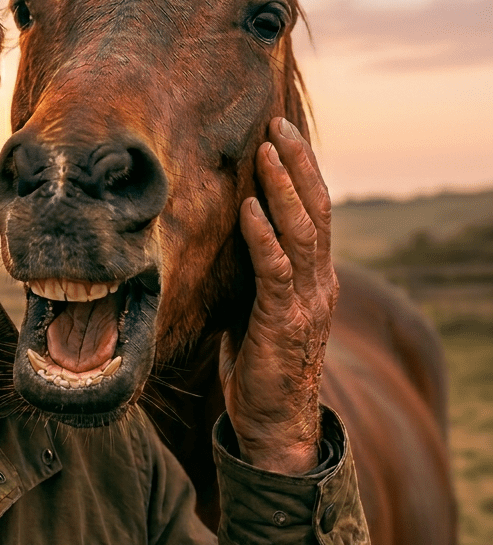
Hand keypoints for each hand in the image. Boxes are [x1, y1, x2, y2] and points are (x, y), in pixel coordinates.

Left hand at [219, 116, 337, 474]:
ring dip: (283, 188)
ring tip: (268, 150)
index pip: (314, 211)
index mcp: (314, 276)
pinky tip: (249, 208)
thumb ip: (256, 270)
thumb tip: (227, 235)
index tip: (280, 133)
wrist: (276, 421)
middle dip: (297, 164)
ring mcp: (305, 300)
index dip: (300, 171)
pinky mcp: (282, 320)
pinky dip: (263, 236)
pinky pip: (275, 270)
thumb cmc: (261, 361)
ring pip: (301, 232)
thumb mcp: (259, 305)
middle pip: (315, 210)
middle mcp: (318, 281)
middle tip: (277, 124)